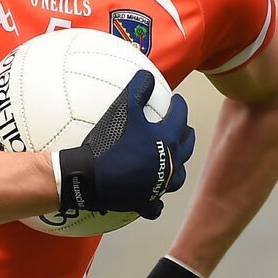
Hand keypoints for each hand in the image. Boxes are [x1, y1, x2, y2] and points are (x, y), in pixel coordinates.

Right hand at [56, 70, 194, 219]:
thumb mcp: (123, 110)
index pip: (180, 117)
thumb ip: (138, 90)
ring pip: (178, 176)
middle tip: (182, 127)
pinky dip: (156, 200)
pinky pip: (156, 203)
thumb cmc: (109, 141)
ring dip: (178, 166)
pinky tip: (154, 198)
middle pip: (186, 146)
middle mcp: (170, 162)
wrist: (91, 178)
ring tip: (174, 160)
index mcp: (166, 139)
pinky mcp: (147, 202)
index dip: (179, 106)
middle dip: (186, 134)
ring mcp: (160, 185)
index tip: (176, 101)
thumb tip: (147, 74)